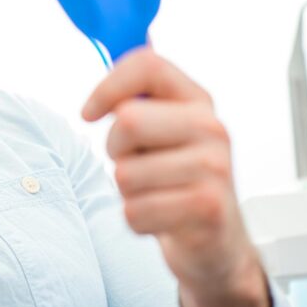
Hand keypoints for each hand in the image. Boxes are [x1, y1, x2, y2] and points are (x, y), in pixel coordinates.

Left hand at [82, 48, 269, 306]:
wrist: (216, 240)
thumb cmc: (174, 178)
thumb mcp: (158, 132)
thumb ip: (133, 101)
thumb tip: (96, 90)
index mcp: (196, 100)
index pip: (148, 65)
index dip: (107, 86)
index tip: (90, 113)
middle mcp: (212, 127)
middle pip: (128, 120)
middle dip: (115, 148)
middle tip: (135, 162)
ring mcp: (215, 168)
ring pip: (126, 173)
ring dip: (127, 190)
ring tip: (154, 192)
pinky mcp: (208, 208)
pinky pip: (135, 211)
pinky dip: (137, 219)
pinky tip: (161, 218)